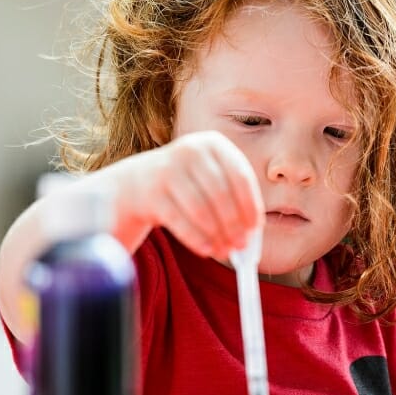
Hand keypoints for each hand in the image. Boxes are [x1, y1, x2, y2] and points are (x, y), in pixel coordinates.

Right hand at [120, 130, 263, 259]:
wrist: (141, 180)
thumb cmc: (191, 182)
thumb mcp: (213, 176)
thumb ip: (235, 199)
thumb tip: (251, 233)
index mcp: (214, 144)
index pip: (241, 176)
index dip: (250, 205)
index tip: (255, 228)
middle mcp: (190, 150)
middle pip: (220, 194)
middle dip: (233, 224)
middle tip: (241, 245)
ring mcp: (167, 169)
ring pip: (200, 209)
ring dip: (216, 234)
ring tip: (225, 250)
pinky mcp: (150, 192)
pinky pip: (179, 221)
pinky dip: (196, 239)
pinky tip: (207, 250)